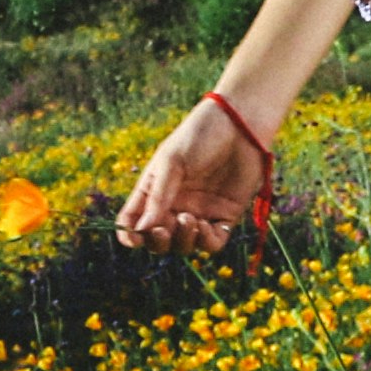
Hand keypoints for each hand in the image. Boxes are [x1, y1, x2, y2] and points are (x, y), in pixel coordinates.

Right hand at [117, 96, 274, 246]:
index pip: (134, 221)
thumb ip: (158, 197)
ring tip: (188, 219)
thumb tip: (142, 231)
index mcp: (154, 190)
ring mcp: (199, 212)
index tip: (133, 239)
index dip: (130, 235)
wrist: (239, 125)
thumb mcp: (172, 163)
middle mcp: (175, 205)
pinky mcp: (224, 217)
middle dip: (157, 243)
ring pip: (184, 245)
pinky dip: (205, 242)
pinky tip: (204, 225)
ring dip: (183, 240)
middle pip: (158, 240)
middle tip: (163, 230)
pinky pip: (211, 243)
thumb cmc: (199, 136)